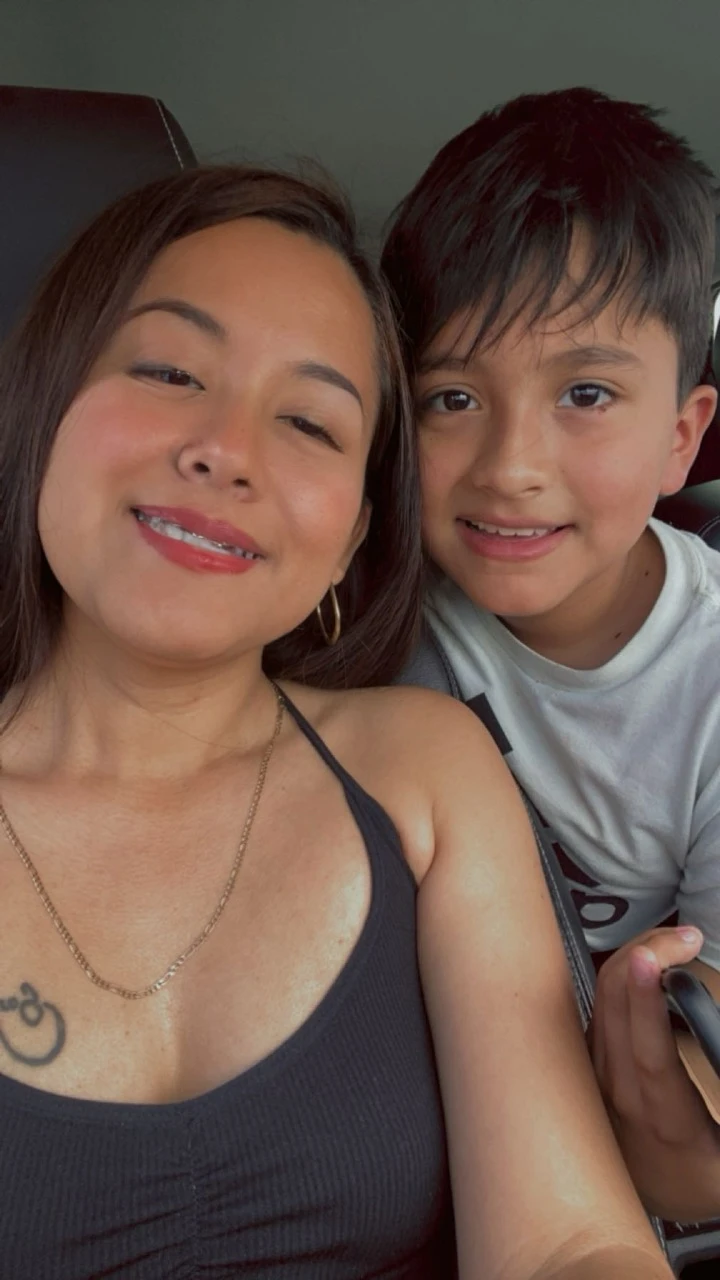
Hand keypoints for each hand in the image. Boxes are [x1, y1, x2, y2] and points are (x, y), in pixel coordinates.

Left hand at [591, 926, 719, 1221]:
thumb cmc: (694, 1174)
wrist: (636, 1208)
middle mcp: (619, 1093)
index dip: (647, 1001)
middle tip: (688, 938)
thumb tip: (717, 1039)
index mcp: (663, 1119)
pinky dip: (622, 974)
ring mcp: (596, 1075)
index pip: (649, 1052)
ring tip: (675, 942)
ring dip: (635, 958)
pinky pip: (597, 1006)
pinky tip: (647, 962)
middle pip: (617, 1006)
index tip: (653, 961)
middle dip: (649, 954)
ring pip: (602, 998)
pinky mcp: (587, 1063)